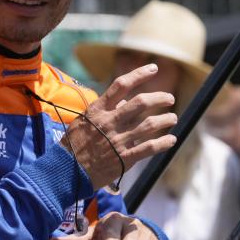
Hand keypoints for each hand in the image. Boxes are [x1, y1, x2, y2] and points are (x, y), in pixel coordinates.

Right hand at [64, 63, 177, 189]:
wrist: (67, 171)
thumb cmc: (74, 144)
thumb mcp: (84, 121)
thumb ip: (105, 110)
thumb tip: (124, 101)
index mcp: (98, 110)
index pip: (121, 85)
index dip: (139, 74)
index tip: (153, 68)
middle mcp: (109, 122)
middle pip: (140, 103)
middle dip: (160, 98)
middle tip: (169, 98)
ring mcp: (118, 140)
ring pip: (149, 125)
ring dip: (165, 119)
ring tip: (172, 118)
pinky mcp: (124, 158)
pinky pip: (149, 148)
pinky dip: (163, 143)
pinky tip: (171, 140)